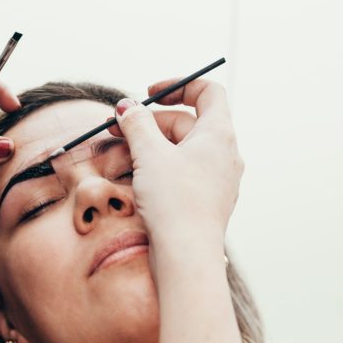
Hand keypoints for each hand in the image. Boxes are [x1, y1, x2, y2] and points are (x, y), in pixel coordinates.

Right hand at [112, 78, 242, 255]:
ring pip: (181, 150)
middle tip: (117, 127)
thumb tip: (127, 106)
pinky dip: (159, 167)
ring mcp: (217, 179)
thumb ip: (137, 124)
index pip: (207, 92)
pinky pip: (182, 173)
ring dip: (150, 146)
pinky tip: (135, 177)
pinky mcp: (205, 200)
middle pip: (187, 122)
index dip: (178, 86)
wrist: (187, 256)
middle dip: (150, 122)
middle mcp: (224, 154)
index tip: (149, 94)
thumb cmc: (174, 202)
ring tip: (119, 154)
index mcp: (219, 134)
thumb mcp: (149, 154)